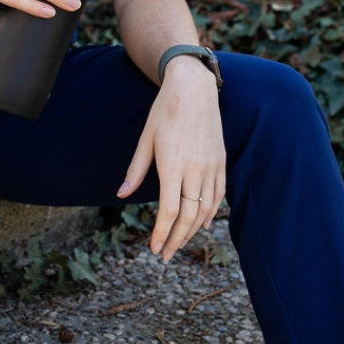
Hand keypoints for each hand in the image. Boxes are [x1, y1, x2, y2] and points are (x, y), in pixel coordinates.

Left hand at [116, 57, 225, 261]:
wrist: (194, 88)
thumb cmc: (165, 111)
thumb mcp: (146, 138)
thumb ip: (136, 169)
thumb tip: (122, 194)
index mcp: (173, 164)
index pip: (169, 210)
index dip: (162, 232)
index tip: (155, 248)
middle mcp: (195, 168)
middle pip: (189, 215)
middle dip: (176, 239)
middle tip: (166, 255)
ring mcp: (211, 166)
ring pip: (206, 209)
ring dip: (192, 231)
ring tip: (179, 242)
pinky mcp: (221, 162)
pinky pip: (218, 195)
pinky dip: (210, 213)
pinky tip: (202, 223)